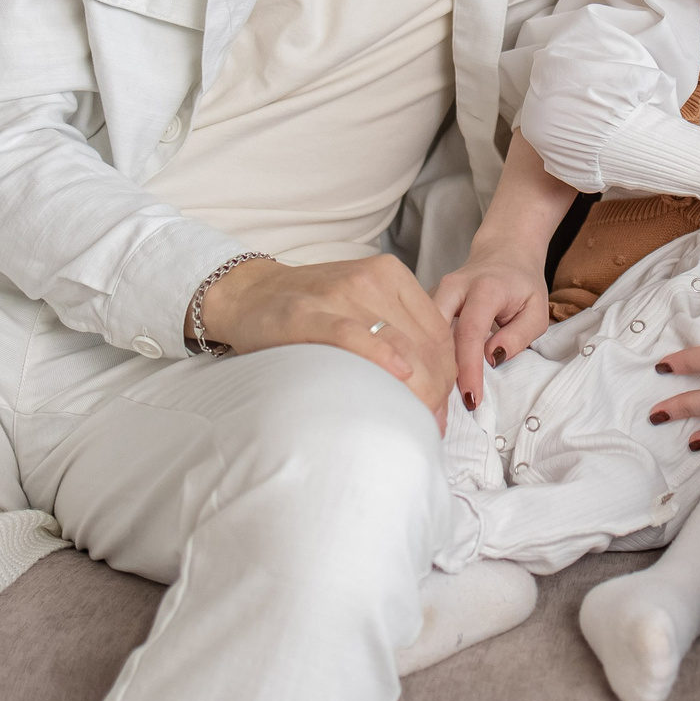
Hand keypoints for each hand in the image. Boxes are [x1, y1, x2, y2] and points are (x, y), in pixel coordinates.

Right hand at [198, 253, 454, 425]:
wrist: (251, 295)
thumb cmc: (311, 310)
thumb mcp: (363, 307)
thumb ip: (400, 335)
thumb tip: (437, 395)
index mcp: (391, 276)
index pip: (439, 333)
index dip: (448, 375)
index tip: (441, 408)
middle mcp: (372, 280)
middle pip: (425, 343)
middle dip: (436, 390)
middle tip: (428, 423)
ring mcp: (341, 293)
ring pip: (399, 344)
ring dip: (415, 389)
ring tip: (414, 420)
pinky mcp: (309, 312)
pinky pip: (354, 334)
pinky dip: (380, 355)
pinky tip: (397, 375)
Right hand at [434, 256, 553, 409]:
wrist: (504, 251)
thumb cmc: (522, 285)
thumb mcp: (536, 310)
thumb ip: (518, 336)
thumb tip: (492, 358)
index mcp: (484, 288)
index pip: (470, 333)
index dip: (468, 369)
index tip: (471, 399)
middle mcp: (454, 287)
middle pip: (436, 333)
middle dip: (439, 370)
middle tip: (445, 408)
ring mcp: (436, 291)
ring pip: (422, 332)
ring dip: (427, 365)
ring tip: (435, 399)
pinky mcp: (427, 300)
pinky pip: (420, 330)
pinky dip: (424, 355)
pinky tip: (430, 378)